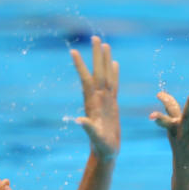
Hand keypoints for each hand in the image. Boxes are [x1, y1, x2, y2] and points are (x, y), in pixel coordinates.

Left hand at [70, 36, 119, 159]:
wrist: (106, 152)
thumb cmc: (101, 146)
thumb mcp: (95, 137)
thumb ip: (88, 128)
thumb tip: (79, 120)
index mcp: (92, 103)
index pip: (86, 80)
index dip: (80, 66)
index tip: (74, 51)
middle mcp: (98, 98)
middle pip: (98, 72)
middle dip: (96, 55)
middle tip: (95, 37)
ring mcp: (105, 100)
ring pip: (106, 75)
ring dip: (105, 60)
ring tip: (105, 45)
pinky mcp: (113, 103)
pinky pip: (114, 84)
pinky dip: (114, 73)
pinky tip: (115, 64)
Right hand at [150, 91, 188, 186]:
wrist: (188, 174)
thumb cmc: (182, 150)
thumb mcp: (173, 133)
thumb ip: (171, 116)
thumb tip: (165, 100)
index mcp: (174, 128)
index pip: (170, 112)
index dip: (166, 102)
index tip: (159, 94)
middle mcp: (183, 132)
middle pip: (186, 116)